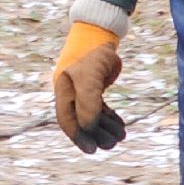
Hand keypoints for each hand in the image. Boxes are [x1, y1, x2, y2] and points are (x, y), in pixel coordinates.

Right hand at [50, 21, 125, 152]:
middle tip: (112, 144)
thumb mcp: (91, 77)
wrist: (101, 34)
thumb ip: (88, 102)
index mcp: (63, 89)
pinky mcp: (94, 87)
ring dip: (105, 128)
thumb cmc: (94, 53)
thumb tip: (88, 127)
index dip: (78, 136)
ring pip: (92, 116)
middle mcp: (70, 91)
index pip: (67, 119)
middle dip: (96, 134)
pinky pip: (100, 108)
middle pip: (80, 121)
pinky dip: (109, 117)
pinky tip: (120, 124)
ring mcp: (82, 89)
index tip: (92, 150)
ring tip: (120, 136)